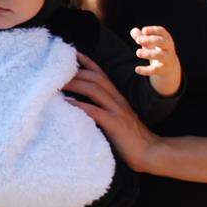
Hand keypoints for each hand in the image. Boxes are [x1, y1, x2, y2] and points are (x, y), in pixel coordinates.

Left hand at [66, 53, 161, 173]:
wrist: (151, 152)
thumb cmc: (131, 139)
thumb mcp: (117, 119)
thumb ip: (104, 111)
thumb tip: (82, 108)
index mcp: (118, 98)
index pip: (102, 75)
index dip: (87, 63)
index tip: (72, 54)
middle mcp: (118, 100)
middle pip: (95, 78)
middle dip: (76, 72)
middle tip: (55, 71)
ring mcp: (117, 111)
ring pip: (94, 90)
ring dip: (75, 84)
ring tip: (57, 84)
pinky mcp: (115, 124)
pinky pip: (95, 111)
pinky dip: (80, 105)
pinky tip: (67, 103)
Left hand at [131, 24, 181, 96]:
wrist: (170, 68)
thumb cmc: (157, 50)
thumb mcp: (150, 43)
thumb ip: (141, 37)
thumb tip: (133, 31)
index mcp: (166, 38)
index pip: (161, 31)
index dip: (153, 30)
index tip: (144, 30)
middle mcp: (168, 47)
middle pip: (161, 41)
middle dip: (150, 40)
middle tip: (137, 40)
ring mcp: (167, 59)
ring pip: (160, 55)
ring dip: (148, 53)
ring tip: (138, 52)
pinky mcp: (163, 70)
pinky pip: (155, 70)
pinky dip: (146, 70)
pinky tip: (137, 69)